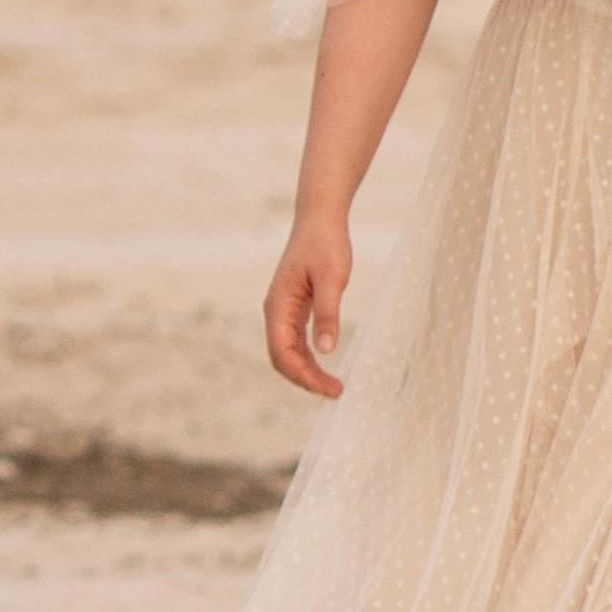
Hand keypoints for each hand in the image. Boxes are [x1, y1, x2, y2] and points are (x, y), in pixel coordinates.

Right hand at [260, 211, 357, 400]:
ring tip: (332, 385)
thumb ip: (328, 313)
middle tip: (336, 392)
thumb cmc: (326, 244)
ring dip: (306, 371)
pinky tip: (324, 364)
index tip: (330, 389)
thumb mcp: (332, 279)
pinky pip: (294, 340)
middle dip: (305, 379)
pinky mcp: (294, 307)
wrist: (319, 219)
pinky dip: (307, 357)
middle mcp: (275, 312)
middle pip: (282, 359)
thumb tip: (325, 350)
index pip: (283, 354)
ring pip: (287, 352)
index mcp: (278, 306)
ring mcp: (282, 310)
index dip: (305, 376)